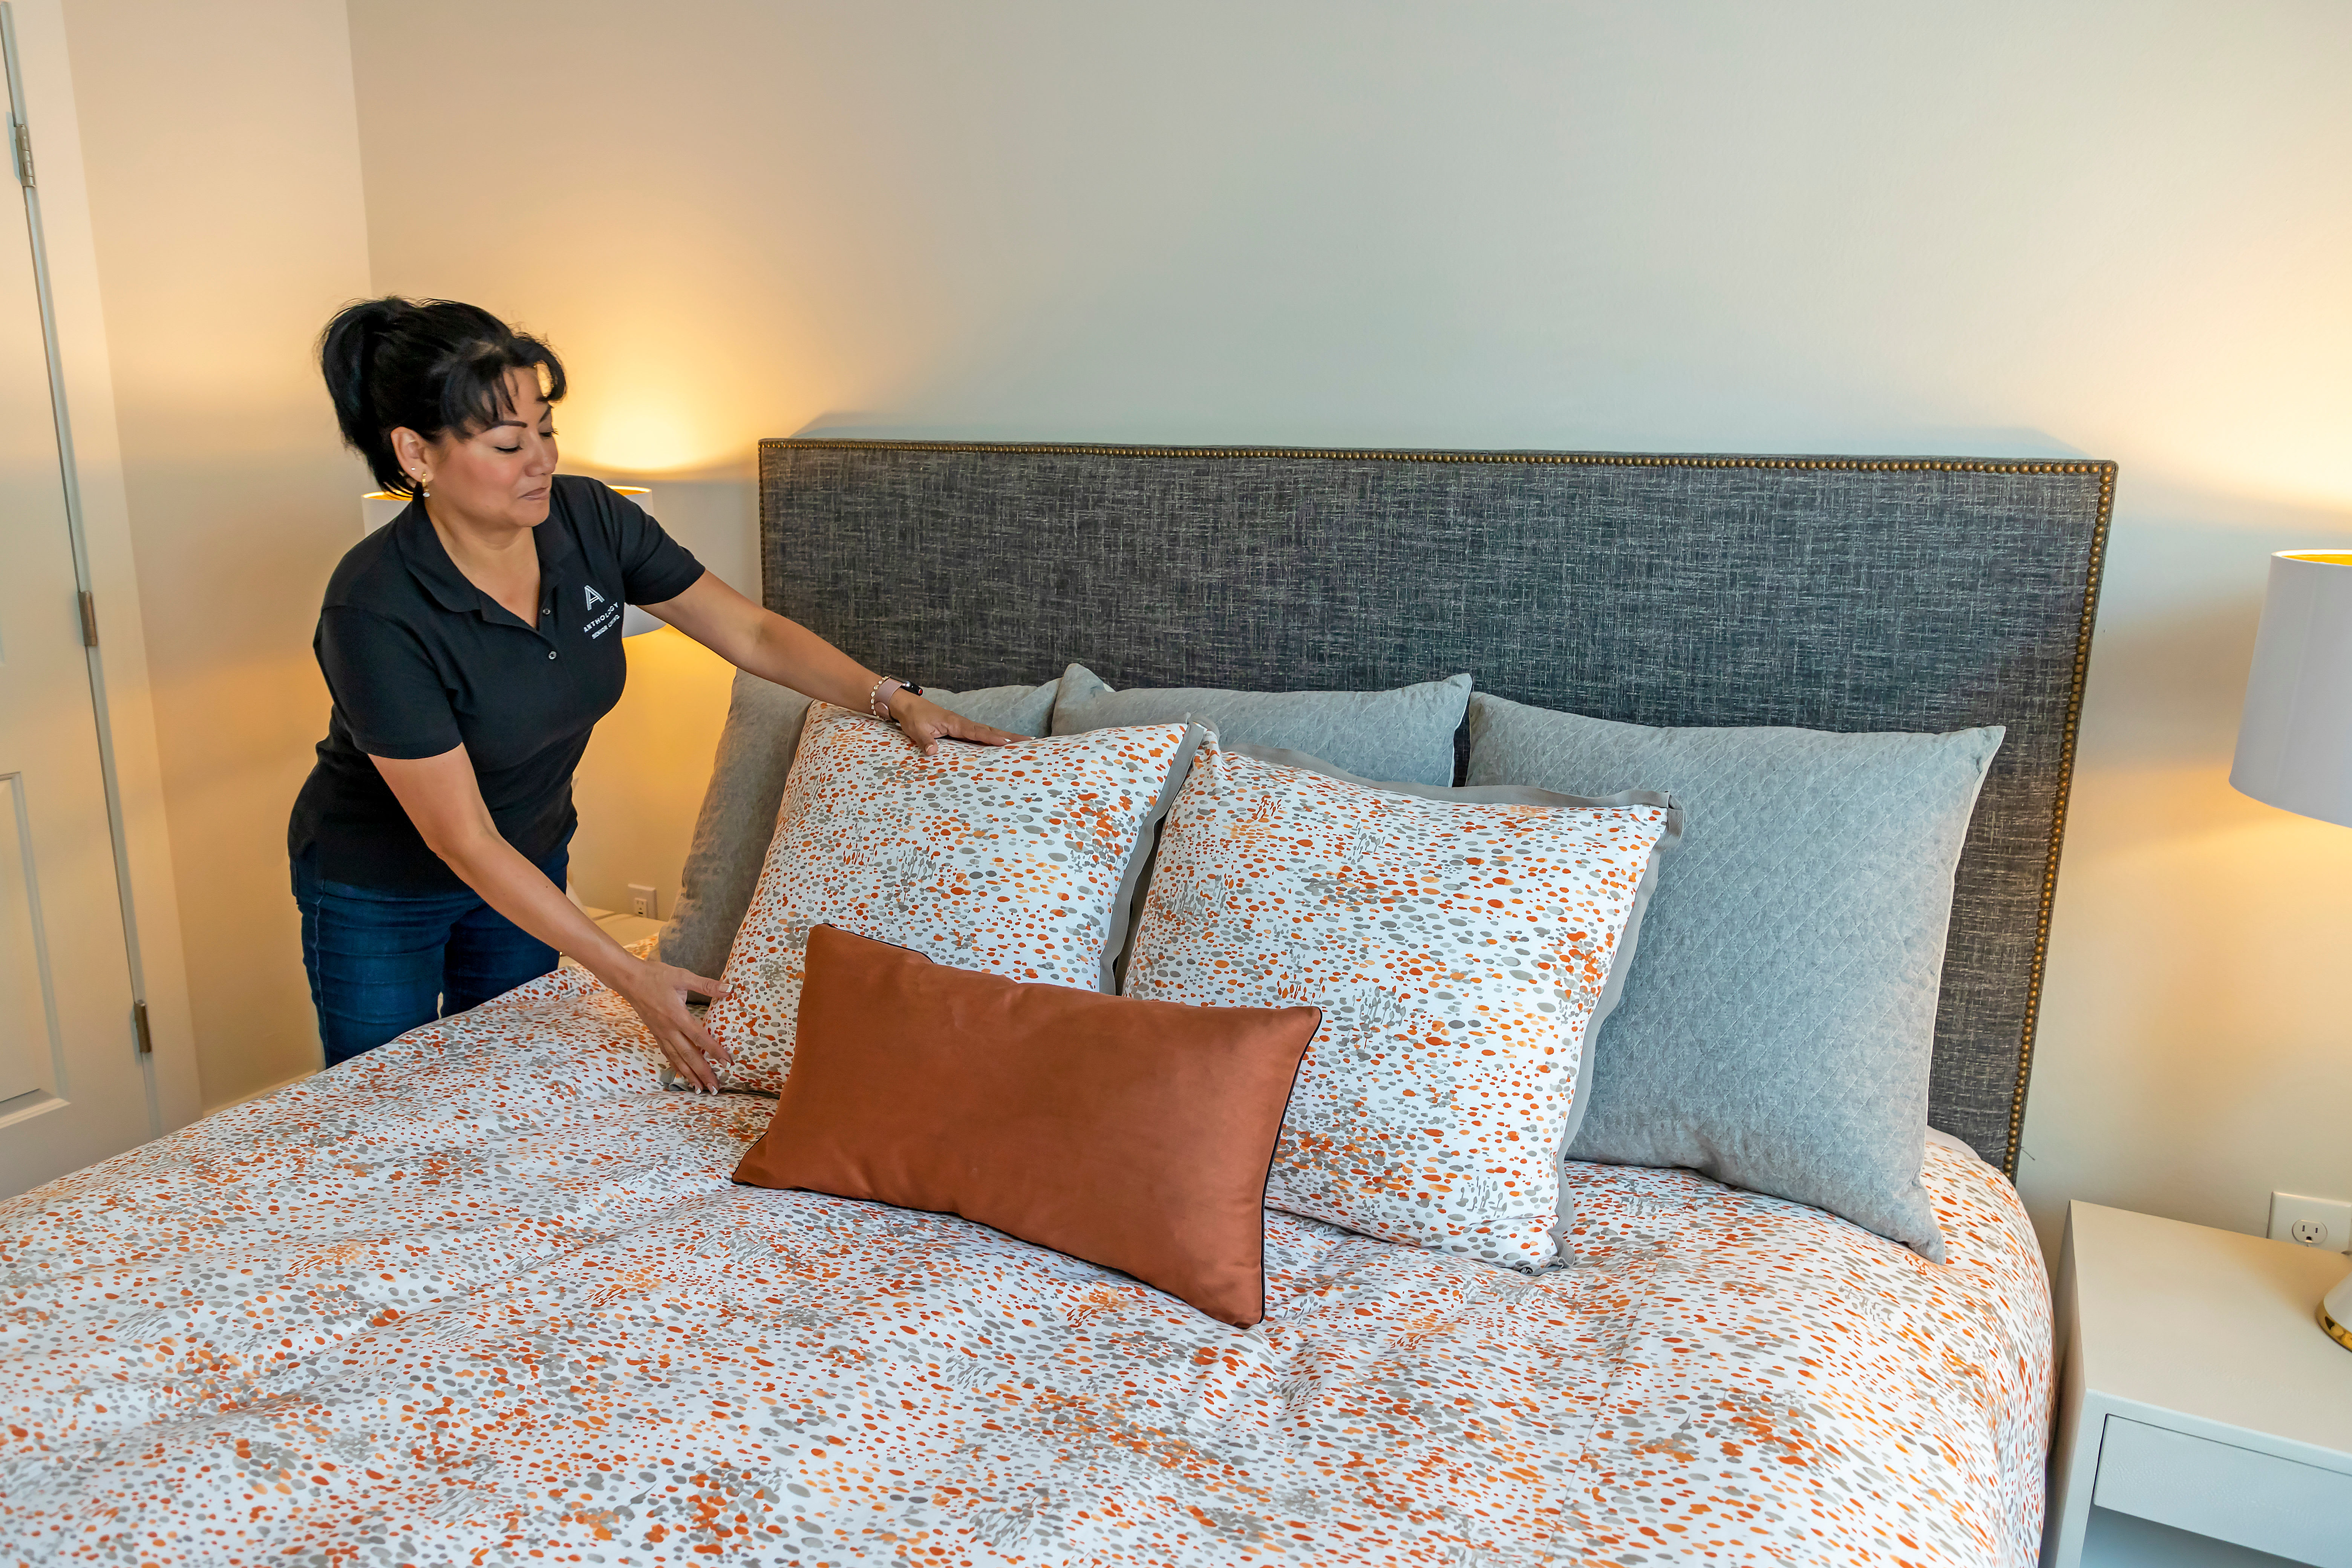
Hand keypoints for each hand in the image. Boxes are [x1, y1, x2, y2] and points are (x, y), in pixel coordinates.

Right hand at [607, 956, 734, 1090]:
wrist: (629, 979)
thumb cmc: (655, 976)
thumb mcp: (682, 976)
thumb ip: (706, 985)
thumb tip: (730, 988)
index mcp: (677, 1016)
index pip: (699, 1038)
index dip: (714, 1051)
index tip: (727, 1063)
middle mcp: (668, 1029)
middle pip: (688, 1055)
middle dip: (703, 1072)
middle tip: (715, 1088)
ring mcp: (660, 1033)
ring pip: (676, 1059)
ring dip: (689, 1075)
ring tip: (700, 1089)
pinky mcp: (655, 1034)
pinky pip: (667, 1054)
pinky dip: (676, 1066)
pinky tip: (682, 1074)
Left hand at [887, 692, 1019, 754]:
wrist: (907, 705)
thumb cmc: (913, 716)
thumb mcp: (916, 729)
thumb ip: (925, 741)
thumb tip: (933, 752)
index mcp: (955, 723)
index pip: (978, 732)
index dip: (993, 738)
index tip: (1009, 742)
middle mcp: (962, 723)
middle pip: (989, 730)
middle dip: (1009, 736)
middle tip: (1029, 741)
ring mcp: (962, 726)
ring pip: (986, 732)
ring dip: (1003, 737)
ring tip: (1022, 744)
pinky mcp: (959, 729)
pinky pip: (978, 735)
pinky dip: (991, 738)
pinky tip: (999, 745)